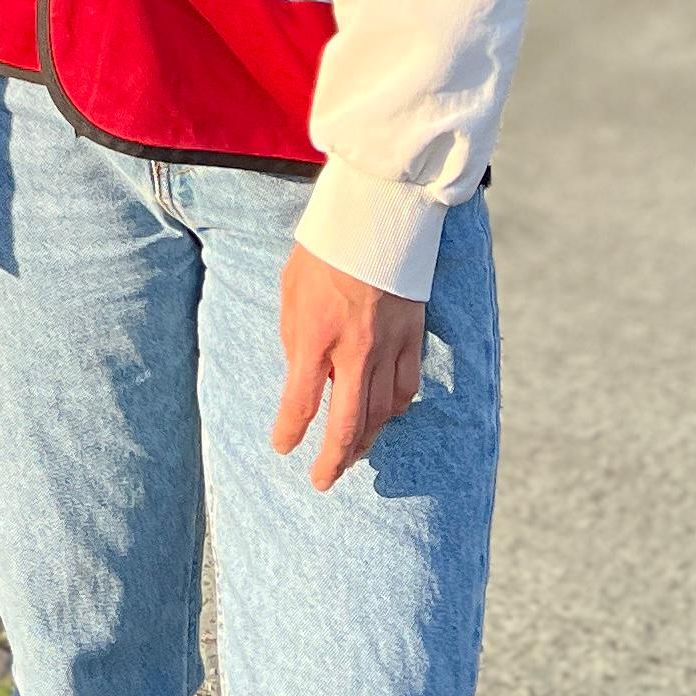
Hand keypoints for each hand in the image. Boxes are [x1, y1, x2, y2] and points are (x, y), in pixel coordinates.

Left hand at [270, 243, 424, 488]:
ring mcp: (390, 345)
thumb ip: (295, 337)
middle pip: (348, 422)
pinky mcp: (413, 336)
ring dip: (365, 441)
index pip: (301, 401)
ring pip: (381, 413)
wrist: (377, 214)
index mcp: (317, 333)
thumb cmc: (324, 248)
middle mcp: (355, 348)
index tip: (282, 447)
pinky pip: (407, 388)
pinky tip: (384, 419)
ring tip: (350, 456)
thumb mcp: (291, 289)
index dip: (290, 431)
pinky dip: (394, 410)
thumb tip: (301, 375)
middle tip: (323, 481)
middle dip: (333, 460)